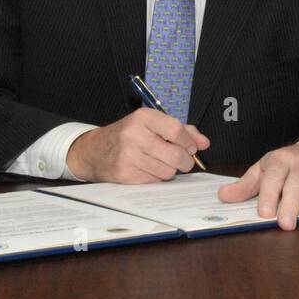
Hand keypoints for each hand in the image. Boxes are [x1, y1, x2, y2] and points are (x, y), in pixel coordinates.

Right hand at [66, 109, 209, 183]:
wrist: (94, 151)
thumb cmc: (129, 135)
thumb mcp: (152, 124)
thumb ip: (182, 130)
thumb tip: (204, 142)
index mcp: (143, 117)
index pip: (176, 130)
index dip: (189, 142)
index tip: (191, 148)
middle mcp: (134, 134)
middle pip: (175, 155)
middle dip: (185, 162)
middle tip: (183, 161)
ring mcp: (127, 156)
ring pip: (167, 171)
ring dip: (170, 171)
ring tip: (162, 164)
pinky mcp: (124, 174)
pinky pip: (154, 181)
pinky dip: (156, 178)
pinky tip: (148, 170)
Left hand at [217, 138, 298, 230]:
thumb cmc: (286, 164)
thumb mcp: (264, 169)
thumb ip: (246, 185)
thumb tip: (223, 196)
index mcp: (280, 161)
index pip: (274, 176)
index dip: (269, 194)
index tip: (265, 213)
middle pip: (297, 185)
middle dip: (292, 205)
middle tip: (285, 225)